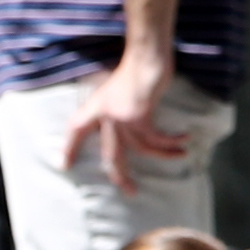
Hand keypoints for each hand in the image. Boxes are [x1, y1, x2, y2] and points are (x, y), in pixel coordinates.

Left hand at [62, 49, 194, 193]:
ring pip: (140, 149)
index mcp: (96, 107)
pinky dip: (171, 141)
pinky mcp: (139, 117)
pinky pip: (156, 138)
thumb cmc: (135, 67)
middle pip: (110, 154)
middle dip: (121, 176)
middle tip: (131, 192)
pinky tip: (184, 140)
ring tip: (180, 155)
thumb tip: (127, 118)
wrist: (145, 57)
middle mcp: (104, 116)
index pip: (76, 129)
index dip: (69, 148)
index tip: (65, 165)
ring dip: (164, 154)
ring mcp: (121, 118)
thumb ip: (117, 105)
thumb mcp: (118, 89)